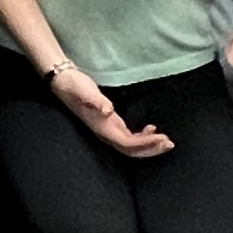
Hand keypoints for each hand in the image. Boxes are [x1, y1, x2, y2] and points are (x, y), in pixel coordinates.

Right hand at [49, 58, 172, 156]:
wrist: (62, 82)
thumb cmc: (74, 85)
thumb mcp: (84, 90)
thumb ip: (96, 100)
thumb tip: (108, 110)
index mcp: (102, 128)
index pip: (127, 144)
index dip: (145, 144)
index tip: (162, 138)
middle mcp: (105, 133)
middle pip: (131, 151)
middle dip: (151, 149)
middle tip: (169, 144)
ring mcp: (107, 130)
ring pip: (131, 146)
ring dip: (149, 145)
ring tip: (165, 140)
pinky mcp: (109, 123)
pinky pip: (128, 138)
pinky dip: (142, 137)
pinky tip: (151, 129)